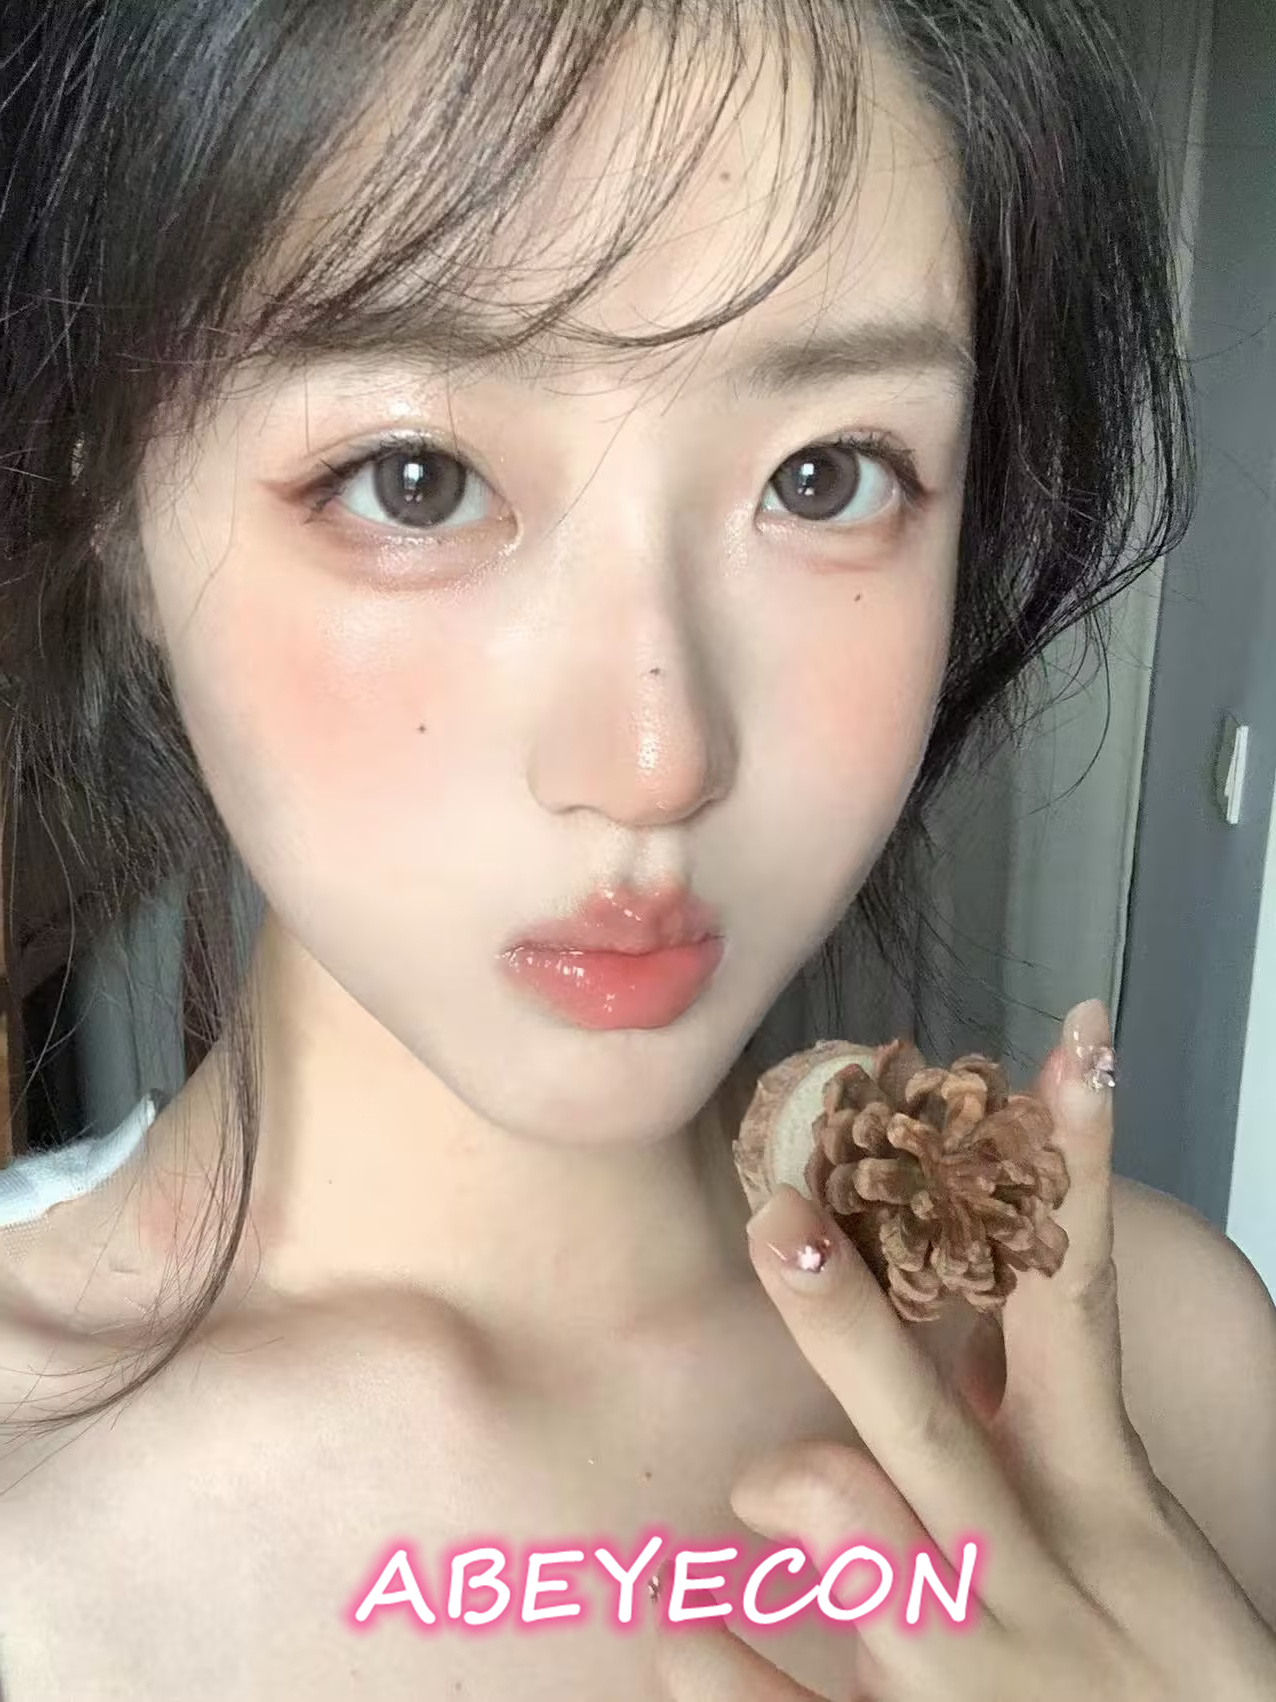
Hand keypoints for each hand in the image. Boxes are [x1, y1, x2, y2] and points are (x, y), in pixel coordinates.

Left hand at [655, 1000, 1275, 1700]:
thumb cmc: (1167, 1698)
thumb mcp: (1141, 1557)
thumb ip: (1057, 1442)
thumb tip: (977, 1340)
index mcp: (1103, 1506)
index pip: (1074, 1306)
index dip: (1074, 1171)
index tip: (1068, 1048)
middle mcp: (1033, 1576)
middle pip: (920, 1413)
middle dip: (843, 1314)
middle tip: (779, 1222)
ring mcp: (966, 1680)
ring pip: (845, 1523)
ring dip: (789, 1485)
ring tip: (764, 1489)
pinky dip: (711, 1667)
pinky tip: (682, 1640)